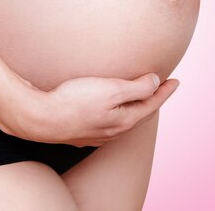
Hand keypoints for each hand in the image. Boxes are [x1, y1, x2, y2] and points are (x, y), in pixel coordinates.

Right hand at [3, 73, 178, 146]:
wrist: (39, 118)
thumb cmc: (74, 101)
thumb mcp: (111, 90)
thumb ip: (136, 87)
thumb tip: (156, 83)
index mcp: (124, 121)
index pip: (152, 104)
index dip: (165, 91)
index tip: (176, 80)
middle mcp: (113, 131)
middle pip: (140, 114)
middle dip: (154, 100)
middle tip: (164, 88)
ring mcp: (97, 134)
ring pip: (125, 120)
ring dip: (136, 107)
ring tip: (141, 97)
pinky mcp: (82, 132)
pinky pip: (109, 122)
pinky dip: (118, 113)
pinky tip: (112, 110)